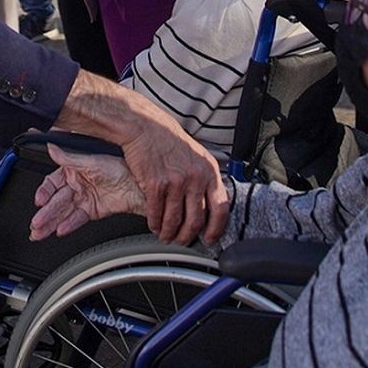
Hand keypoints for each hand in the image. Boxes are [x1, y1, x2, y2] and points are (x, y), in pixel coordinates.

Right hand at [30, 146, 147, 239]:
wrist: (138, 185)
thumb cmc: (120, 167)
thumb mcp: (91, 161)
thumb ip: (68, 158)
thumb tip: (51, 147)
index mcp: (74, 170)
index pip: (53, 183)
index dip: (44, 192)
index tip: (39, 200)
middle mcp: (78, 184)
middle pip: (56, 201)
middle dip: (45, 213)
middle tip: (35, 223)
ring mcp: (85, 198)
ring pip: (64, 212)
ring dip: (51, 222)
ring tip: (41, 232)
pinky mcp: (93, 210)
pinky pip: (77, 219)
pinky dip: (69, 224)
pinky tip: (60, 230)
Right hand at [117, 109, 228, 245]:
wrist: (147, 127)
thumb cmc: (170, 140)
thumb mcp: (198, 155)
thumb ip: (205, 178)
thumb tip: (210, 202)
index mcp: (209, 171)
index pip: (220, 208)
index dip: (216, 228)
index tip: (210, 238)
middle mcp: (195, 177)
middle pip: (196, 220)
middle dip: (188, 236)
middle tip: (182, 240)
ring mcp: (175, 181)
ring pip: (174, 220)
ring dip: (169, 233)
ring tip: (166, 236)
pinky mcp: (156, 184)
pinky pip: (156, 213)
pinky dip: (154, 223)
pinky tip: (154, 225)